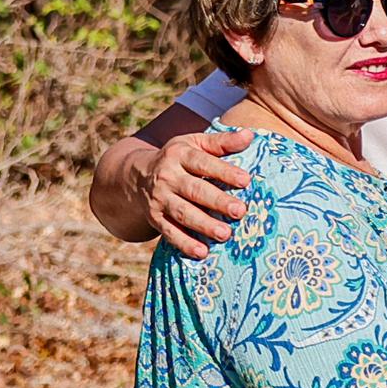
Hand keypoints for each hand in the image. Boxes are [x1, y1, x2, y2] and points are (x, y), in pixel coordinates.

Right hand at [147, 127, 253, 257]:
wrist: (136, 176)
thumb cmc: (179, 158)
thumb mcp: (195, 143)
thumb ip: (222, 141)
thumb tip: (250, 135)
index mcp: (179, 155)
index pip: (202, 162)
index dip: (223, 171)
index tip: (246, 180)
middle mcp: (167, 177)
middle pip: (194, 190)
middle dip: (217, 201)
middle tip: (240, 211)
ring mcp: (159, 199)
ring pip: (182, 213)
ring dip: (203, 225)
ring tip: (225, 234)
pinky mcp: (155, 218)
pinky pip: (169, 232)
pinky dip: (184, 243)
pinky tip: (202, 252)